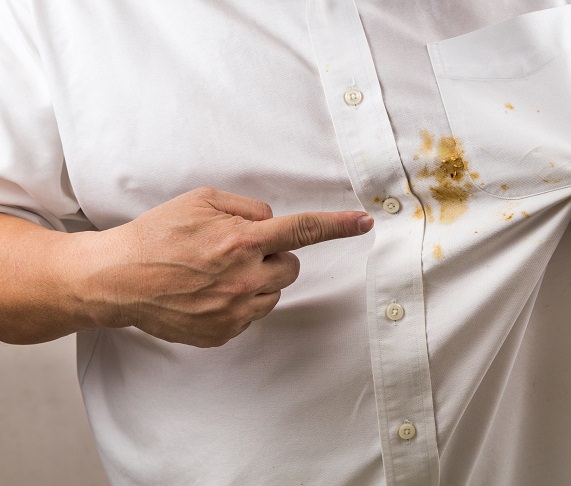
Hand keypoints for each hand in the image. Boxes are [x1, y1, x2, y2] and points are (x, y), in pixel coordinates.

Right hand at [75, 187, 372, 346]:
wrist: (118, 279)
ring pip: (273, 293)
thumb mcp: (201, 201)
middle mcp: (244, 278)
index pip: (302, 230)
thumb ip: (247, 209)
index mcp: (241, 240)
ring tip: (216, 273)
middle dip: (274, 257)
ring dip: (258, 281)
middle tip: (237, 252)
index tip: (364, 222)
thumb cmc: (157, 235)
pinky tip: (207, 293)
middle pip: (292, 267)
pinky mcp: (224, 333)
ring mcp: (235, 311)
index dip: (337, 225)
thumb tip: (272, 221)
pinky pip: (251, 314)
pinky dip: (239, 302)